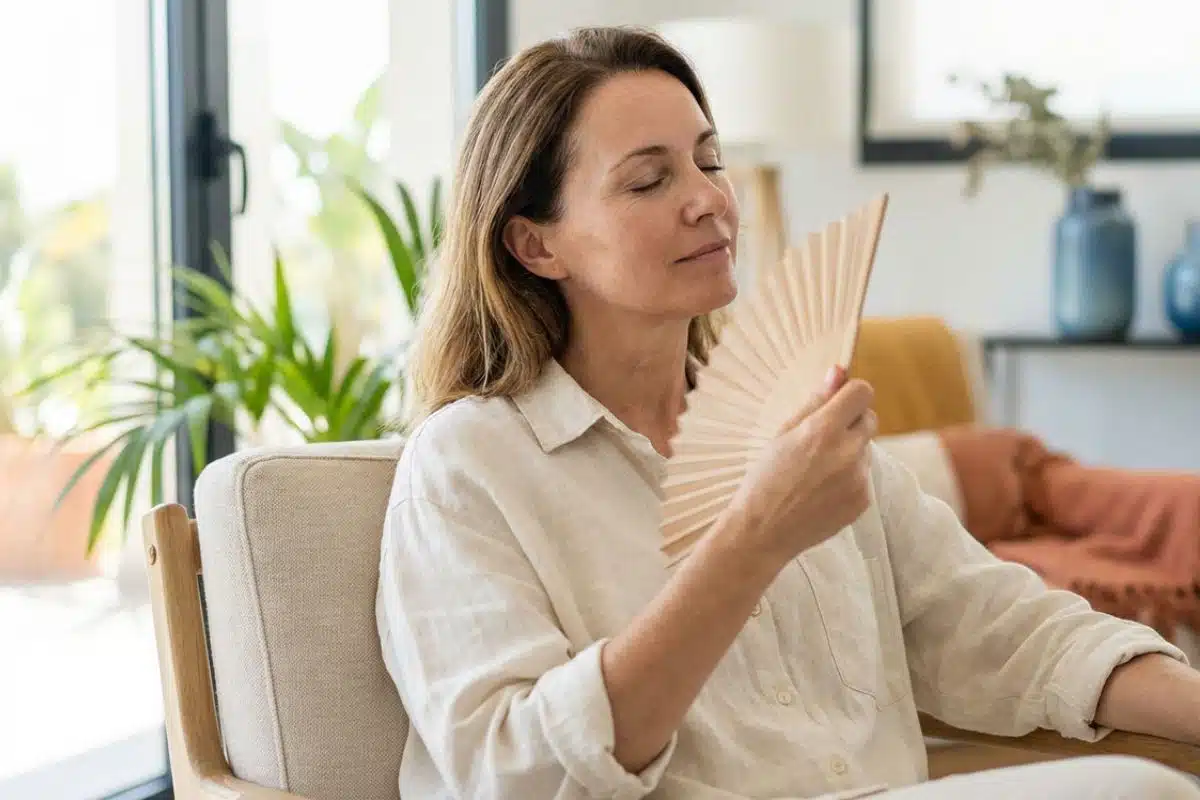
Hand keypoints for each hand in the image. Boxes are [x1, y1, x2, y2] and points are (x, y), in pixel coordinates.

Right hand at [725, 365, 877, 567]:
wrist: (763, 532)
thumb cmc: (764, 479)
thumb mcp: (783, 433)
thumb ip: (815, 402)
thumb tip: (839, 371)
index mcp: (823, 430)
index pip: (862, 392)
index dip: (849, 394)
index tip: (837, 403)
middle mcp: (847, 452)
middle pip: (869, 418)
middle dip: (851, 422)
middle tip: (822, 439)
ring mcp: (859, 478)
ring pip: (866, 448)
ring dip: (849, 451)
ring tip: (816, 471)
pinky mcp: (864, 500)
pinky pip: (864, 475)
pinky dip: (849, 477)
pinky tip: (822, 489)